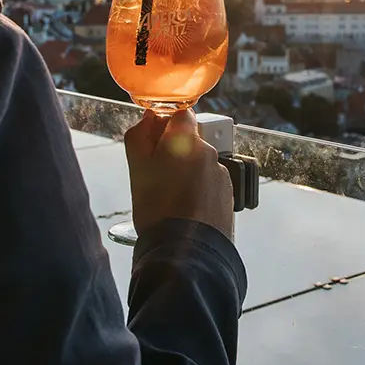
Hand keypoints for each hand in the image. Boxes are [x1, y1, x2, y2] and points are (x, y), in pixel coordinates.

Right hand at [124, 109, 234, 240]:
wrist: (185, 250)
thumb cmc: (157, 209)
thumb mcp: (136, 169)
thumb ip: (140, 136)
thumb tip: (149, 119)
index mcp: (185, 139)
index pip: (180, 114)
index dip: (166, 125)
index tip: (155, 141)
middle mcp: (208, 151)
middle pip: (190, 140)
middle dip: (174, 152)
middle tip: (157, 175)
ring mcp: (221, 172)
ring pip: (200, 163)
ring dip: (187, 172)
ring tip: (171, 198)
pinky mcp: (228, 192)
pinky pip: (210, 182)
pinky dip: (199, 189)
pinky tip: (185, 207)